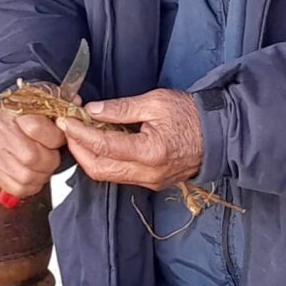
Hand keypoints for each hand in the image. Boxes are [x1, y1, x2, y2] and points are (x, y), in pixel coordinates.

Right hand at [0, 108, 64, 200]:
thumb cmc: (24, 114)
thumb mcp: (42, 102)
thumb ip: (60, 103)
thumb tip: (76, 103)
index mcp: (14, 112)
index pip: (36, 128)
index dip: (55, 137)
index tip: (59, 138)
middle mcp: (1, 132)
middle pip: (31, 157)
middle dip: (50, 160)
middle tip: (53, 155)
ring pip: (25, 176)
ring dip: (42, 175)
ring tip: (44, 165)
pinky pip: (16, 188)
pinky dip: (31, 186)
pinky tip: (34, 175)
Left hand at [62, 89, 204, 190]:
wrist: (220, 134)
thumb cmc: (191, 114)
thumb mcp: (156, 102)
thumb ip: (121, 108)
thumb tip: (92, 110)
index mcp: (150, 152)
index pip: (103, 147)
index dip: (79, 134)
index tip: (65, 120)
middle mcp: (148, 173)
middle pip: (98, 169)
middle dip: (78, 149)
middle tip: (69, 128)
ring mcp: (150, 182)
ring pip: (107, 176)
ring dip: (89, 156)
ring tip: (82, 133)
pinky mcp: (152, 183)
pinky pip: (120, 175)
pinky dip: (105, 161)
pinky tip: (101, 143)